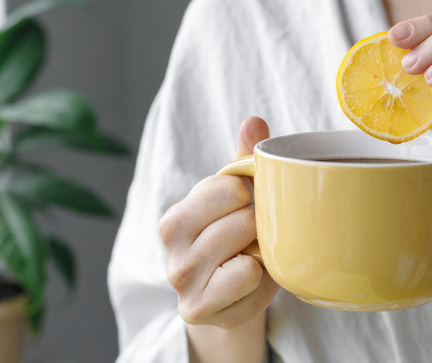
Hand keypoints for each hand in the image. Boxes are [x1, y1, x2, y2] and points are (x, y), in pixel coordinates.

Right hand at [158, 117, 278, 328]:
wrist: (228, 298)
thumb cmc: (232, 241)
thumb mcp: (236, 200)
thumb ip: (243, 161)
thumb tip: (253, 121)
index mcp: (174, 218)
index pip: (225, 188)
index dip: (249, 194)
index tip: (249, 204)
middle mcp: (171, 251)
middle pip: (238, 219)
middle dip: (257, 224)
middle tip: (256, 234)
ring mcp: (182, 284)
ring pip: (242, 251)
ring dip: (260, 251)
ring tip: (254, 254)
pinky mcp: (198, 310)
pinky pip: (247, 280)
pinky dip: (261, 280)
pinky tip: (252, 279)